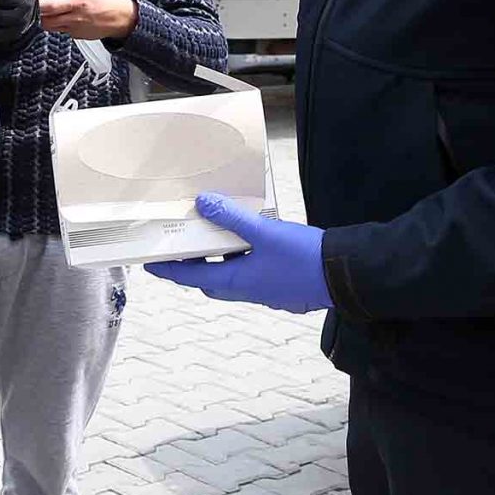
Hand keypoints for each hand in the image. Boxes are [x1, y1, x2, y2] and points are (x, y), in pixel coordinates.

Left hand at [37, 0, 136, 40]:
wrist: (121, 17)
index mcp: (77, 2)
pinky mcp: (75, 36)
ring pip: (50, 27)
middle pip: (45, 20)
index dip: (37, 3)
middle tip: (38, 1)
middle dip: (38, 11)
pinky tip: (62, 15)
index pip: (50, 6)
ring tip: (51, 7)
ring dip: (46, 18)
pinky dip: (57, 23)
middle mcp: (74, 18)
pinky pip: (60, 30)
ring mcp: (74, 29)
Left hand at [145, 193, 332, 314]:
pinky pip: (253, 273)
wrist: (345, 275)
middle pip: (211, 279)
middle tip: (182, 246)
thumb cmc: (304, 258)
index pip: (191, 277)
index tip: (149, 264)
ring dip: (221, 259)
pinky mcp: (282, 286)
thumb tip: (202, 203)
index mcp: (237, 282)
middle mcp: (248, 291)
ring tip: (216, 235)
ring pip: (233, 276)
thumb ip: (232, 218)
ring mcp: (267, 291)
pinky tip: (252, 241)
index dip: (169, 270)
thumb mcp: (264, 232)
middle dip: (194, 265)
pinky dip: (243, 259)